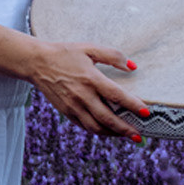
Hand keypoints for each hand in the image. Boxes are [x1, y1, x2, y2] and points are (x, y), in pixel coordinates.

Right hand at [27, 42, 149, 139]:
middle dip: (126, 129)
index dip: (133, 105)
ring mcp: (73, 106)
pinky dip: (99, 131)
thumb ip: (113, 56)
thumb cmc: (65, 53)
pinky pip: (85, 126)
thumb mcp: (89, 48)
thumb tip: (132, 66)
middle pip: (108, 118)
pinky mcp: (66, 112)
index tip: (146, 112)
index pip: (116, 96)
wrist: (37, 63)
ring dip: (113, 134)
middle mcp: (82, 95)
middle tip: (139, 135)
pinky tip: (108, 131)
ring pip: (96, 127)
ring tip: (127, 136)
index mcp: (91, 78)